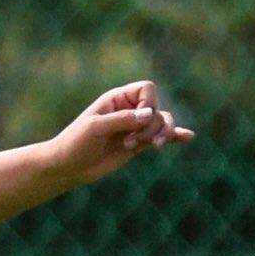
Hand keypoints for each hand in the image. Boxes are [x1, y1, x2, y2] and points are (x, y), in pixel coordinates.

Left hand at [49, 80, 192, 184]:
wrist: (67, 167)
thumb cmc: (75, 143)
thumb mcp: (95, 128)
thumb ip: (122, 120)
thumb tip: (149, 114)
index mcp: (117, 99)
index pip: (147, 89)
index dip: (149, 103)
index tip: (138, 120)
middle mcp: (128, 110)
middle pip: (156, 109)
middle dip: (152, 125)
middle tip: (132, 142)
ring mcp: (134, 128)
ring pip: (161, 123)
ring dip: (162, 134)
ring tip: (155, 146)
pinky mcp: (137, 144)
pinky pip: (160, 137)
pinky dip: (174, 136)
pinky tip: (187, 137)